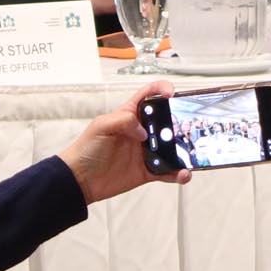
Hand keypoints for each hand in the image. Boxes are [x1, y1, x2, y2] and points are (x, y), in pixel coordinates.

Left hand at [59, 81, 188, 202]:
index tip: (171, 93)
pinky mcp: (147, 170)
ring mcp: (146, 151)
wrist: (79, 181)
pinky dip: (177, 173)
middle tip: (188, 124)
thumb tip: (143, 132)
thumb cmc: (86, 149)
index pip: (150, 95)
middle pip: (167, 120)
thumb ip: (123, 121)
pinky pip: (166, 171)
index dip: (162, 89)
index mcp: (131, 114)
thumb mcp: (101, 126)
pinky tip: (183, 174)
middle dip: (180, 120)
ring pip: (171, 147)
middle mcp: (142, 131)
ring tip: (192, 154)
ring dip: (183, 149)